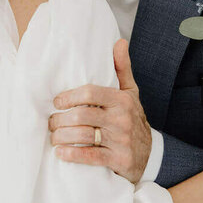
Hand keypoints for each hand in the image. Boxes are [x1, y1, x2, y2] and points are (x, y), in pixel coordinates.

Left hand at [48, 39, 151, 182]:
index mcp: (121, 100)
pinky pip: (90, 157)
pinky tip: (60, 152)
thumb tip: (119, 42)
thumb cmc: (133, 119)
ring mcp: (120, 140)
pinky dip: (72, 155)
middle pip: (81, 115)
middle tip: (51, 122)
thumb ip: (122, 68)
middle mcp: (121, 119)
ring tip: (53, 137)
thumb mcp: (131, 93)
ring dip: (61, 137)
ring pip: (82, 136)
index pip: (90, 92)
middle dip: (60, 120)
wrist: (151, 154)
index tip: (57, 102)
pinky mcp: (119, 160)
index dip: (69, 96)